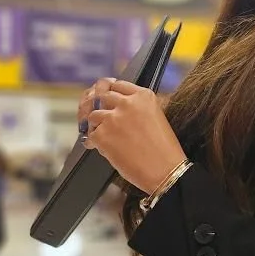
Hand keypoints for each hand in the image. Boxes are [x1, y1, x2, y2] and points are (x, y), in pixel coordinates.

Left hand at [79, 79, 186, 193]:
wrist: (164, 170)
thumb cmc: (164, 149)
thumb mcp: (156, 118)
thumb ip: (138, 108)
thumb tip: (118, 107)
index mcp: (143, 96)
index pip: (118, 85)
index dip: (111, 94)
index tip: (108, 100)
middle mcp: (127, 103)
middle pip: (103, 97)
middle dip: (102, 108)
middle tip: (104, 120)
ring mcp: (112, 118)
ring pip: (93, 115)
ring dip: (97, 126)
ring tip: (106, 137)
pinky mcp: (102, 135)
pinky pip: (90, 135)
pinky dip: (94, 142)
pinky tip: (104, 148)